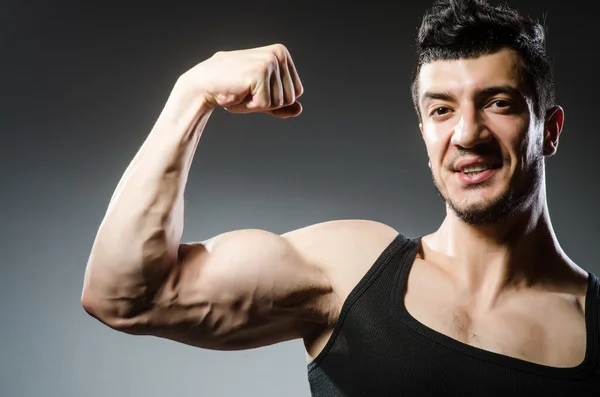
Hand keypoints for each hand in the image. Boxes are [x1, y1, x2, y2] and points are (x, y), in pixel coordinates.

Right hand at [179, 43, 303, 118]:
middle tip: (248, 91)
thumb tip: (300, 109)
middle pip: (290, 98)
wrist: (204, 85)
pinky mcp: (260, 72)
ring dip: (258, 104)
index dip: (275, 99)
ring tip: (243, 91)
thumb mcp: (262, 99)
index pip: (296, 92)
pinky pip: (265, 104)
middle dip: (268, 103)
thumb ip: (282, 105)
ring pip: (279, 102)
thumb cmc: (232, 90)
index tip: (257, 89)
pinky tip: (239, 92)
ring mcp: (270, 61)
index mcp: (282, 54)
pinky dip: (250, 106)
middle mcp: (279, 54)